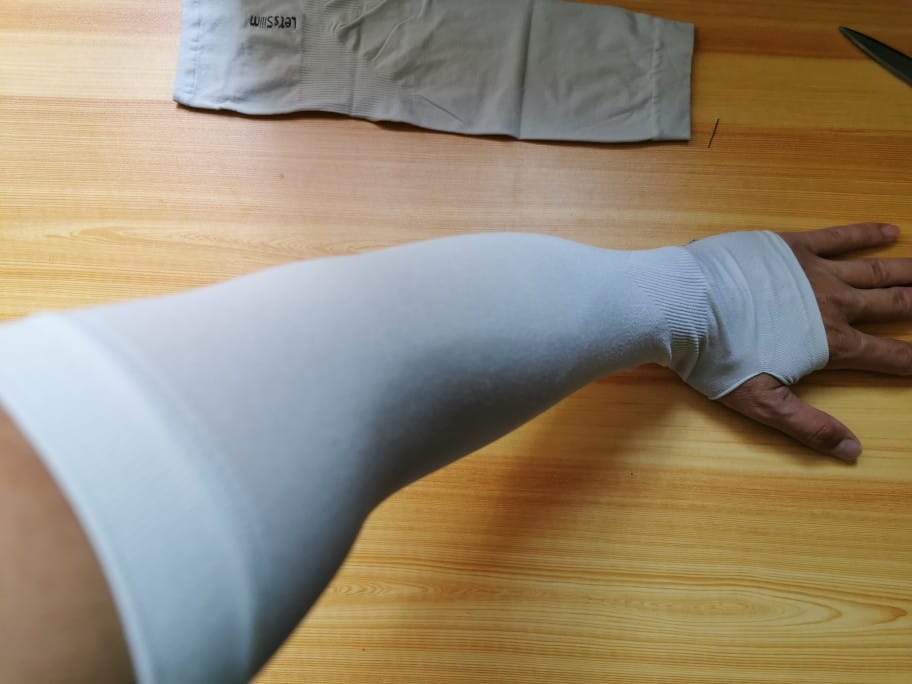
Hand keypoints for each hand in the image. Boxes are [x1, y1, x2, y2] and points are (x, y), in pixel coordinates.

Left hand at [720, 222, 910, 463]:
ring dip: (906, 272)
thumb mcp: (761, 403)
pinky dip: (867, 233)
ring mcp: (813, 270)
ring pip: (875, 270)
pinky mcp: (790, 246)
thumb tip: (852, 450)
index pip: (886, 356)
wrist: (682, 308)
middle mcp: (832, 304)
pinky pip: (838, 236)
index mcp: (829, 343)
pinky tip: (890, 231)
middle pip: (892, 305)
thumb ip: (808, 425)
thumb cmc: (716, 359)